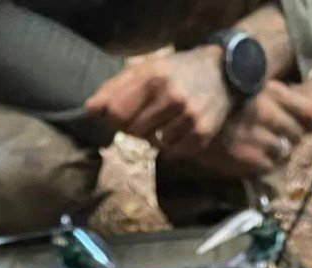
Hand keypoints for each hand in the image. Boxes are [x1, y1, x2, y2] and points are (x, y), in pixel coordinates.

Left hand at [86, 47, 231, 150]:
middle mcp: (171, 96)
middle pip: (134, 131)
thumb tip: (89, 110)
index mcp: (152, 77)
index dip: (113, 118)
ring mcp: (188, 117)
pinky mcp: (201, 134)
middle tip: (148, 116)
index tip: (120, 115)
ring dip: (155, 137)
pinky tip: (180, 130)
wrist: (222, 73)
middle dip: (136, 127)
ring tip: (166, 121)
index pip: (116, 111)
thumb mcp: (146, 69)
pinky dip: (172, 146)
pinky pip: (173, 153)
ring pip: (154, 144)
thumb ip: (115, 88)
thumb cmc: (177, 71)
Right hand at [181, 81, 311, 176]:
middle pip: (296, 134)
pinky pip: (269, 166)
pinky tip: (253, 155)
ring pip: (284, 152)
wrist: (191, 120)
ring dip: (278, 151)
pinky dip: (265, 163)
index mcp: (270, 92)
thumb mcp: (260, 92)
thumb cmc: (230, 106)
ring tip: (262, 145)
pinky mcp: (246, 159)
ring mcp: (256, 137)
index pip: (307, 110)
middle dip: (290, 137)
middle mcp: (266, 113)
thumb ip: (294, 104)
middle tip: (276, 135)